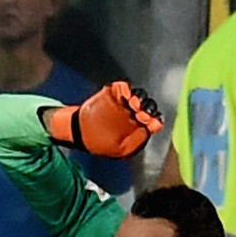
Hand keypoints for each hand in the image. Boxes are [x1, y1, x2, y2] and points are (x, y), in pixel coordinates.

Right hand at [46, 81, 162, 157]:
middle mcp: (134, 113)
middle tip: (140, 113)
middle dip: (147, 108)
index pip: (155, 120)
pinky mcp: (113, 93)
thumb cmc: (100, 142)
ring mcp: (124, 101)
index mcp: (139, 127)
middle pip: (148, 105)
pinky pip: (124, 87)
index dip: (154, 120)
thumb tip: (156, 126)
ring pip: (138, 95)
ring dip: (138, 99)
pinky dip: (126, 90)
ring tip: (133, 104)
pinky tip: (124, 97)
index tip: (150, 122)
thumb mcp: (122, 149)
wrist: (79, 131)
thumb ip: (139, 139)